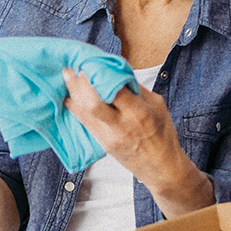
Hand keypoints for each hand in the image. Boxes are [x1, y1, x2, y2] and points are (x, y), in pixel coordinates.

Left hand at [61, 68, 211, 214]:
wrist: (161, 168)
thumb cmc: (163, 134)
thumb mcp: (158, 106)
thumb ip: (137, 89)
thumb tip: (117, 71)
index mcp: (140, 113)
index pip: (115, 91)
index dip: (100, 75)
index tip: (92, 63)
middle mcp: (123, 126)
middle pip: (93, 104)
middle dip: (80, 85)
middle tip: (71, 70)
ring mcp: (110, 138)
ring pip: (85, 114)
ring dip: (74, 94)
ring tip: (67, 78)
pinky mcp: (103, 145)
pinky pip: (85, 124)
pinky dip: (76, 109)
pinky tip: (70, 98)